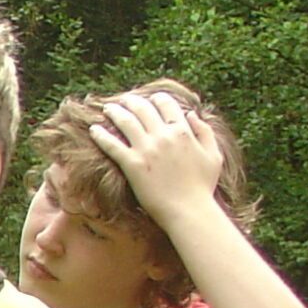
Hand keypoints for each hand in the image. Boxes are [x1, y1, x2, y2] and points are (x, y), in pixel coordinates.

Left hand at [90, 90, 227, 232]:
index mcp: (183, 131)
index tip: (149, 98)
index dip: (156, 98)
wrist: (188, 210)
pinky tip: (93, 129)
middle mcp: (164, 136)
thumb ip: (205, 132)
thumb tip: (192, 114)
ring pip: (127, 122)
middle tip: (124, 99)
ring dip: (115, 112)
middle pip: (144, 109)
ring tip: (108, 108)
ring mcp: (147, 149)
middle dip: (132, 101)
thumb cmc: (203, 187)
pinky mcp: (132, 165)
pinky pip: (113, 145)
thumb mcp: (213, 155)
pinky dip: (101, 135)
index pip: (167, 105)